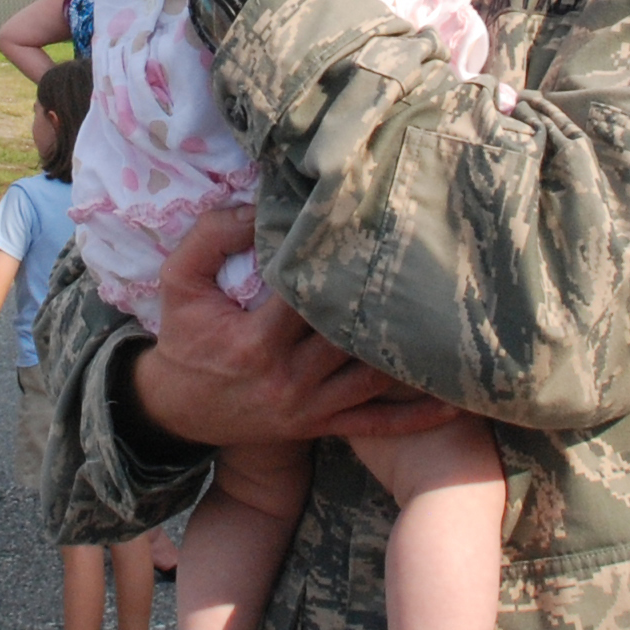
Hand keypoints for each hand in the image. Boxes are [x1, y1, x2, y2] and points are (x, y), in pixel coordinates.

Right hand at [127, 209, 453, 454]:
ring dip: (413, 355)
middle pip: (352, 336)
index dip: (344, 266)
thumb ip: (209, 238)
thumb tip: (253, 204)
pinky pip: (376, 424)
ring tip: (454, 323)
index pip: (310, 299)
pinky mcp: (321, 425)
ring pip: (374, 378)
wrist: (174, 410)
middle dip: (387, 305)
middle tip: (433, 268)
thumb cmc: (184, 340)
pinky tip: (455, 406)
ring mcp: (310, 407)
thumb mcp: (178, 284)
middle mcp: (290, 379)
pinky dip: (416, 418)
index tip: (378, 232)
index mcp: (257, 343)